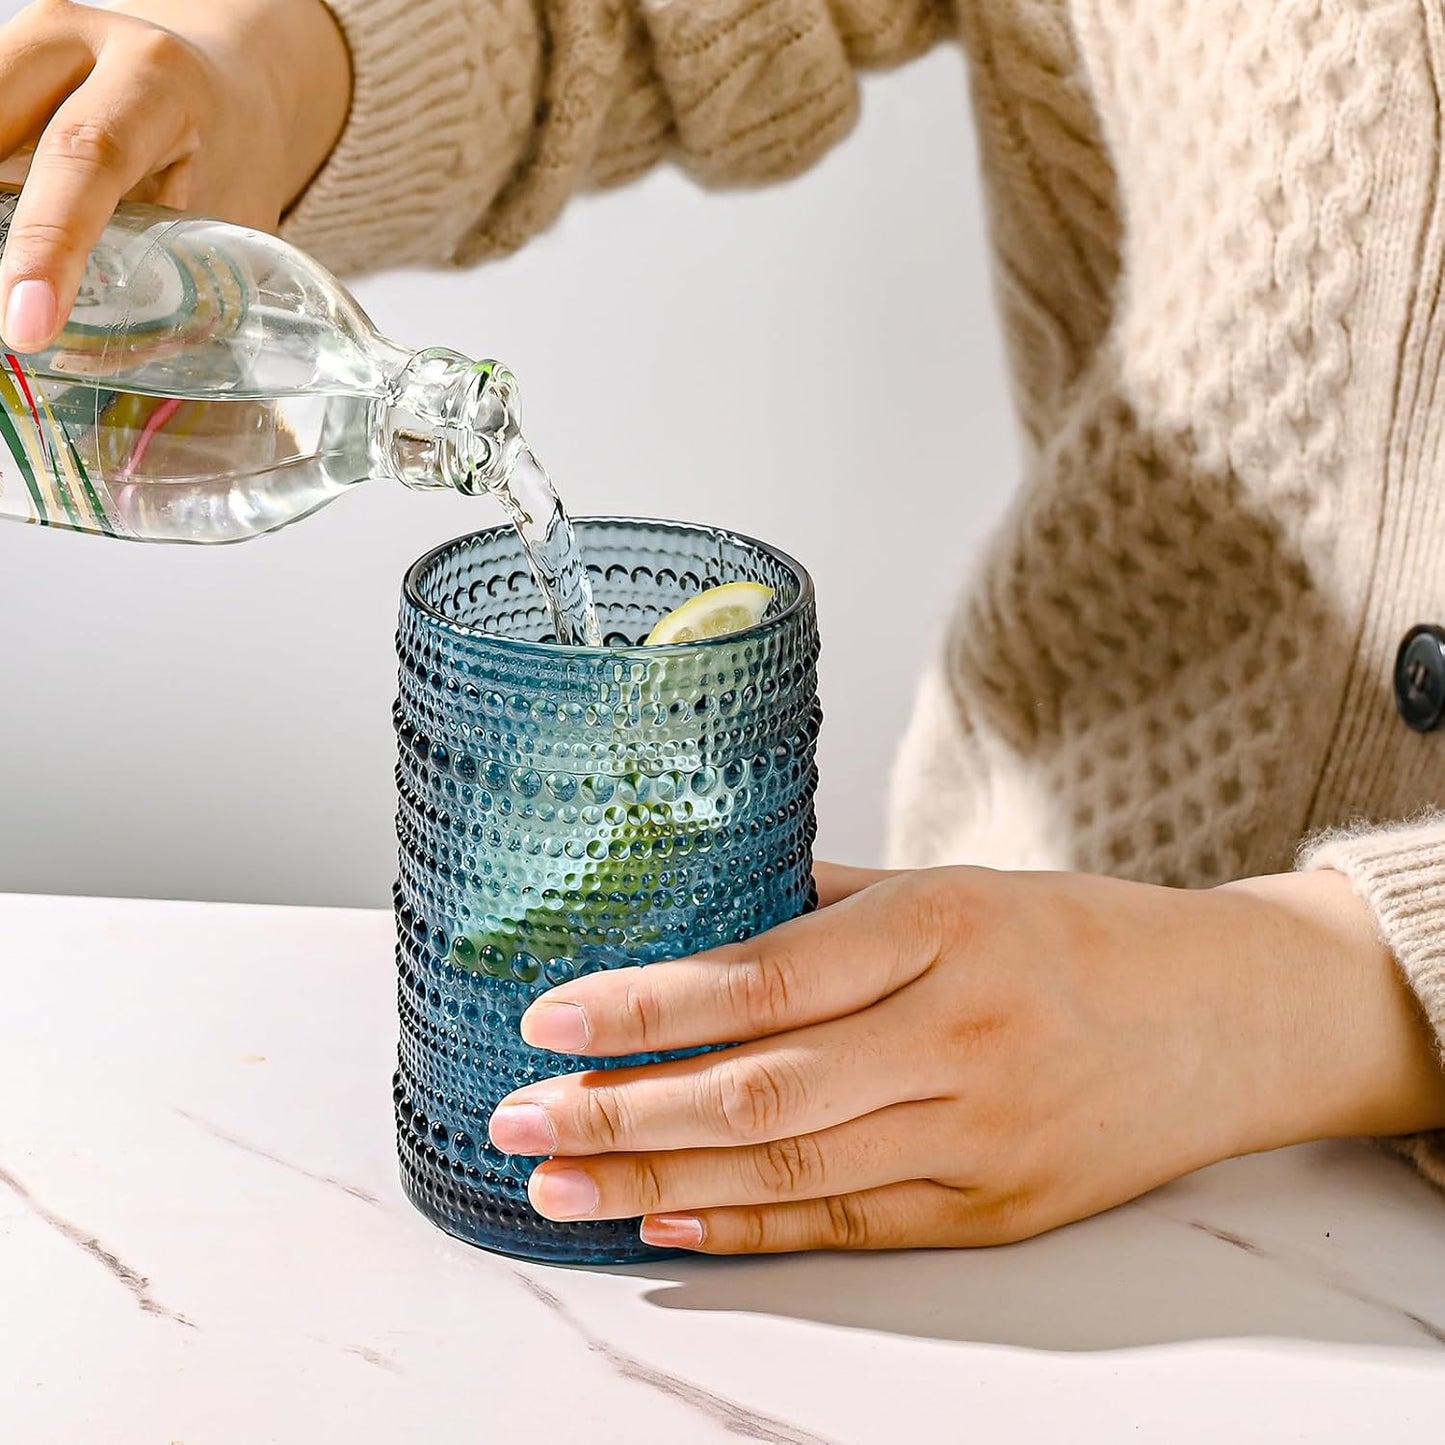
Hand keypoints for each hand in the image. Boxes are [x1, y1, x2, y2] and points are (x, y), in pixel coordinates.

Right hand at [0, 0, 350, 350]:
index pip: (87, 156)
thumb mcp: (227, 221)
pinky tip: (10, 240)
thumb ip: (174, 284)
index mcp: (160, 78)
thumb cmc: (227, 166)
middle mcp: (81, 38)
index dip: (49, 245)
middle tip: (7, 313)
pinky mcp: (1, 60)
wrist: (225, 88)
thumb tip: (80, 363)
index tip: (27, 326)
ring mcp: (30, 42)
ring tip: (14, 285)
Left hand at [488, 863, 1444, 1252]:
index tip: (550, 1017)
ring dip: (659, 1181)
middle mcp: (958, 1035)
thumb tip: (698, 918)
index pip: (765, 975)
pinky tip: (666, 1221)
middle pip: (760, 1090)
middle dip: (622, 1109)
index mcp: (942, 928)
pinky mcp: (995, 1208)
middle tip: (519, 1120)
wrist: (1224, 1018)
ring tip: (561, 1183)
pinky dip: (747, 1226)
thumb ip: (826, 905)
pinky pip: (849, 1222)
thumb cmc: (1074, 936)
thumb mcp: (955, 885)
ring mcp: (981, 1133)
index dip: (649, 1007)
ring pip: (790, 1170)